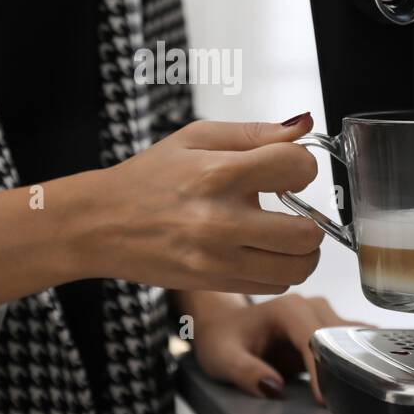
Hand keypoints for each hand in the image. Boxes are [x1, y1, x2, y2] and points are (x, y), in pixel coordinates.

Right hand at [92, 115, 323, 293]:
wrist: (101, 224)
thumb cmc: (148, 177)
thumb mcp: (196, 138)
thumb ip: (254, 133)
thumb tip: (303, 127)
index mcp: (218, 174)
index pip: (296, 168)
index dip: (302, 166)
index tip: (289, 169)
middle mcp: (220, 221)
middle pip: (306, 232)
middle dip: (312, 219)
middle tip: (295, 210)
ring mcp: (217, 259)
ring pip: (296, 268)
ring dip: (302, 251)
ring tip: (286, 235)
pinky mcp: (214, 284)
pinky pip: (273, 286)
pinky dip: (279, 271)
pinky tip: (261, 252)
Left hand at [191, 293, 369, 404]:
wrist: (222, 326)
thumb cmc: (222, 340)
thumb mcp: (223, 359)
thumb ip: (246, 372)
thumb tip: (275, 387)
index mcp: (287, 310)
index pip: (315, 341)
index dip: (321, 370)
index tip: (324, 399)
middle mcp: (309, 307)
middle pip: (339, 338)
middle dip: (343, 368)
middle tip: (347, 401)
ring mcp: (321, 315)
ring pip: (350, 339)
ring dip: (355, 363)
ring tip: (360, 392)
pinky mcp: (326, 329)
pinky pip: (349, 342)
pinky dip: (357, 358)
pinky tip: (366, 375)